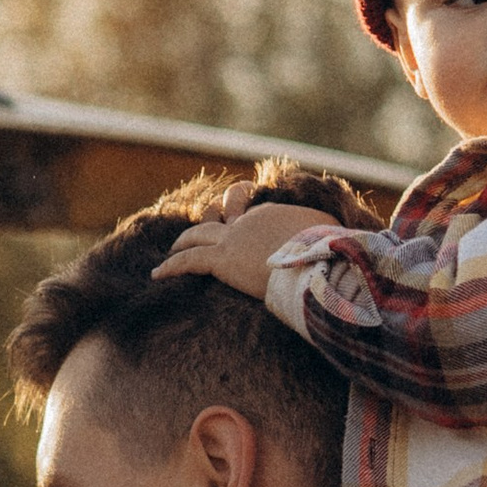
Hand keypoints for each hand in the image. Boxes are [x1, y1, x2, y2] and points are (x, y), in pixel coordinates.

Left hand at [156, 190, 321, 302]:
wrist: (315, 260)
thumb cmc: (327, 249)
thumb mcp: (328, 231)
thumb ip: (320, 231)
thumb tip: (329, 238)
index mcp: (271, 213)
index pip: (251, 213)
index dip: (243, 219)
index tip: (241, 229)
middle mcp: (247, 221)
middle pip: (218, 215)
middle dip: (206, 221)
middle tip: (197, 231)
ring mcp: (232, 239)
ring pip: (196, 235)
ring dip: (181, 242)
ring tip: (171, 251)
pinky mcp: (221, 260)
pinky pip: (188, 261)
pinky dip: (170, 266)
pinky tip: (157, 273)